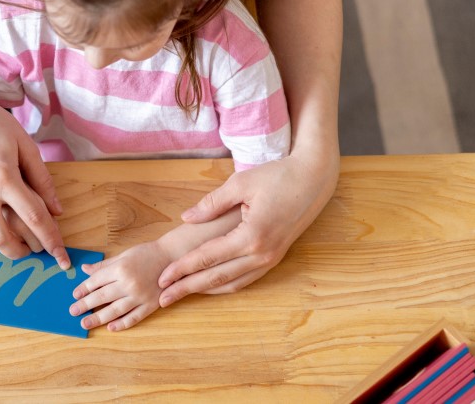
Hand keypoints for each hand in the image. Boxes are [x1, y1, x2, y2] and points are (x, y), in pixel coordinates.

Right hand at [0, 88, 70, 268]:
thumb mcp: (25, 144)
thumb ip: (42, 179)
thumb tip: (57, 210)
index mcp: (4, 177)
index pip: (34, 218)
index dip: (52, 240)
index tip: (62, 258)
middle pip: (4, 240)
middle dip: (23, 253)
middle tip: (37, 250)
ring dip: (5, 243)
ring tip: (19, 237)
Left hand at [70, 242, 170, 331]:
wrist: (172, 257)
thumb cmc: (147, 253)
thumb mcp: (123, 255)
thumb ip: (104, 265)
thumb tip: (85, 269)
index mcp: (121, 268)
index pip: (96, 281)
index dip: (83, 289)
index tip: (75, 295)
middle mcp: (129, 283)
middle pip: (101, 297)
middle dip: (85, 305)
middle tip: (73, 311)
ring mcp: (140, 296)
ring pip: (114, 311)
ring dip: (98, 318)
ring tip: (85, 323)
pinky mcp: (150, 305)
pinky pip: (133, 318)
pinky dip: (121, 324)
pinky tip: (110, 328)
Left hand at [157, 154, 337, 305]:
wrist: (314, 179)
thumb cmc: (277, 176)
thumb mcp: (240, 183)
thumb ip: (211, 204)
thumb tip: (186, 218)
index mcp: (251, 236)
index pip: (207, 257)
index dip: (181, 269)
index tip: (161, 278)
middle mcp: (262, 254)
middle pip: (217, 277)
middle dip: (187, 288)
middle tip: (163, 297)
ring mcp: (271, 258)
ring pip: (232, 283)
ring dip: (205, 290)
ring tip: (181, 294)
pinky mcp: (276, 257)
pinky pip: (246, 278)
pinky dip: (225, 284)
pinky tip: (209, 285)